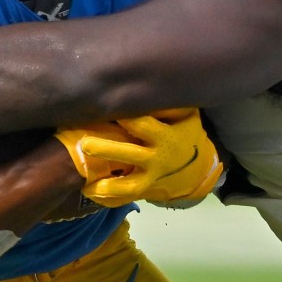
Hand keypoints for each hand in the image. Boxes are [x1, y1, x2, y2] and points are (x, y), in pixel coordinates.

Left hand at [57, 108, 222, 207]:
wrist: (198, 167)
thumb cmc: (185, 132)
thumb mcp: (186, 116)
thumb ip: (169, 104)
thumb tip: (152, 81)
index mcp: (166, 136)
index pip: (144, 126)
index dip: (127, 118)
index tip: (107, 107)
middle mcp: (157, 159)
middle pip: (130, 155)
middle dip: (107, 150)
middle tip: (84, 144)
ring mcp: (151, 178)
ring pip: (129, 185)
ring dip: (107, 185)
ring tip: (85, 183)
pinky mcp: (145, 190)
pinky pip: (125, 198)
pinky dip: (107, 199)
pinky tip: (88, 192)